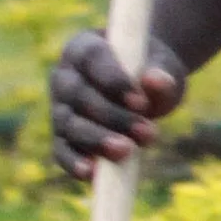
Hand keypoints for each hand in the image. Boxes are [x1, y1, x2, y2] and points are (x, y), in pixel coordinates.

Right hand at [50, 30, 186, 180]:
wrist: (143, 85)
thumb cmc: (150, 69)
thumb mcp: (161, 65)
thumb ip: (160, 74)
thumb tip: (156, 81)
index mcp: (84, 47)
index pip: (93, 60)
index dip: (114, 81)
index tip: (141, 102)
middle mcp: (64, 76)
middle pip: (78, 96)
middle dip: (112, 116)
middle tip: (146, 132)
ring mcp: (59, 107)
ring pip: (69, 125)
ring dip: (97, 140)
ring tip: (127, 151)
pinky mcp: (62, 135)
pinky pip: (61, 150)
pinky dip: (74, 162)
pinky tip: (91, 173)